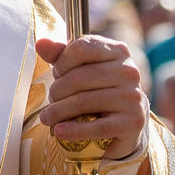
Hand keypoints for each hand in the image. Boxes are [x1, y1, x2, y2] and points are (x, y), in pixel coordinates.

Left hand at [37, 34, 147, 161]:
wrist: (128, 122)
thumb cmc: (100, 89)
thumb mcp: (83, 68)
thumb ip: (61, 54)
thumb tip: (41, 43)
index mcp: (118, 51)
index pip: (81, 48)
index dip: (61, 62)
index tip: (57, 74)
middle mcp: (129, 71)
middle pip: (79, 77)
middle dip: (57, 90)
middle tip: (52, 99)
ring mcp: (133, 97)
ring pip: (84, 102)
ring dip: (58, 111)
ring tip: (48, 117)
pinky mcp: (133, 122)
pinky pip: (97, 127)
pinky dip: (74, 130)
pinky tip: (59, 131)